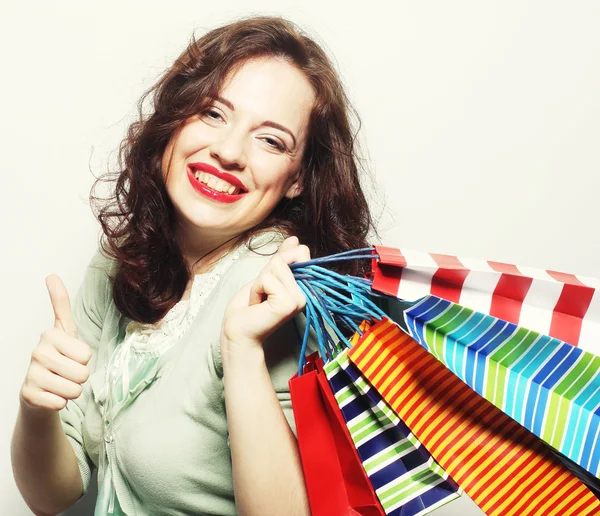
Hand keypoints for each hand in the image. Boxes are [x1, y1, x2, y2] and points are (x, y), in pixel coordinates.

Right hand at [19, 275, 91, 411]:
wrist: (39, 389)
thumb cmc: (58, 357)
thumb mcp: (64, 329)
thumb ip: (61, 304)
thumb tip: (51, 275)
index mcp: (50, 334)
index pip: (86, 354)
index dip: (84, 359)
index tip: (71, 354)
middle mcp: (37, 352)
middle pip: (82, 373)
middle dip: (80, 377)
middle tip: (67, 372)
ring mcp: (31, 374)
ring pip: (74, 390)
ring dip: (72, 390)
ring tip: (60, 383)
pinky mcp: (28, 395)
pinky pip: (61, 403)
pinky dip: (61, 402)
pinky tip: (51, 395)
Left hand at [221, 236, 309, 348]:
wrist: (238, 330)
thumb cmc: (249, 306)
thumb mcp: (266, 276)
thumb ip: (282, 259)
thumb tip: (295, 239)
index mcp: (303, 286)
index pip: (300, 253)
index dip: (279, 261)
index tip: (269, 284)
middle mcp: (305, 293)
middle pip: (285, 258)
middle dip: (266, 272)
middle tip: (262, 293)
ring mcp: (299, 299)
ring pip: (275, 267)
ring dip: (259, 282)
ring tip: (260, 300)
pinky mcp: (289, 304)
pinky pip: (267, 279)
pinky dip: (256, 289)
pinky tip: (258, 305)